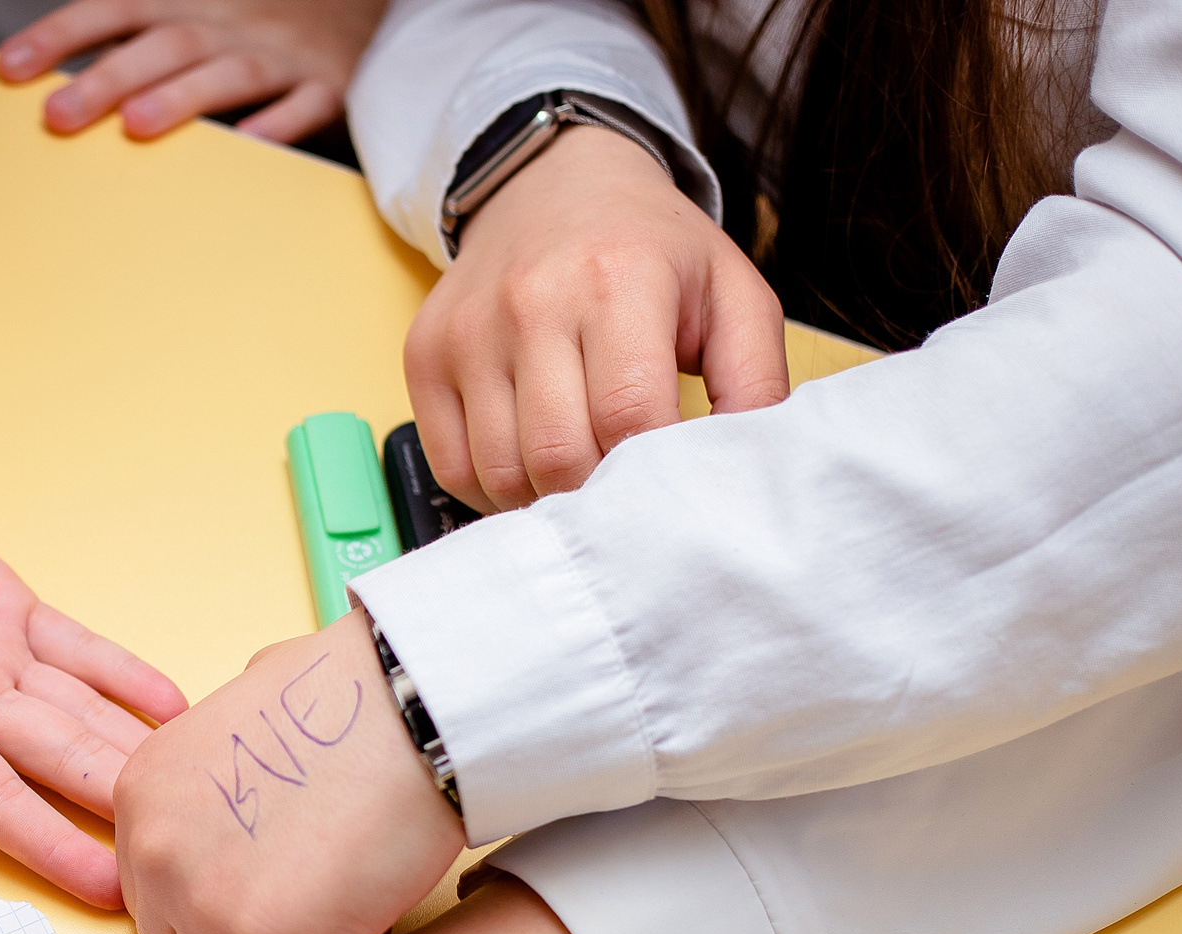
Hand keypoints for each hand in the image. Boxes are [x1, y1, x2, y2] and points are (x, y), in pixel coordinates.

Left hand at [0, 0, 381, 143]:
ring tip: (136, 126)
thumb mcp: (195, 6)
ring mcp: (281, 54)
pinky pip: (304, 106)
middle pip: (164, 43)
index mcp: (189, 1)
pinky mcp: (328, 86)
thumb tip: (43, 62)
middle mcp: (229, 22)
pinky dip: (279, 125)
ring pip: (227, 73)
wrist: (360, 7)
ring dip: (182, 97)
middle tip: (58, 115)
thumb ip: (131, 28)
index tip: (10, 68)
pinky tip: (249, 145)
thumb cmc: (255, 18)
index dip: (61, 34)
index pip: (115, 7)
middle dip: (109, 77)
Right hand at [0, 384, 187, 908]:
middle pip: (52, 764)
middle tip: (185, 859)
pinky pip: (79, 649)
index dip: (48, 842)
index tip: (105, 890)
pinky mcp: (3, 603)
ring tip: (198, 796)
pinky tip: (176, 710)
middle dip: (114, 815)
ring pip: (75, 714)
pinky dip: (126, 678)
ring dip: (132, 755)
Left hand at [113, 614, 461, 933]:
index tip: (261, 886)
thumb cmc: (349, 694)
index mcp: (140, 800)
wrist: (414, 705)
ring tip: (339, 907)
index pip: (150, 897)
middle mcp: (156, 856)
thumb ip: (213, 771)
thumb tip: (232, 789)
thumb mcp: (238, 714)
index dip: (211, 903)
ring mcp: (209, 908)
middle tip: (303, 912)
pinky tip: (371, 903)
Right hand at [406, 125, 788, 513]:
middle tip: (624, 491)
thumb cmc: (650, 252)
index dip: (652, 475)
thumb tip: (746, 472)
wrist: (554, 187)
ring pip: (501, 471)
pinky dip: (493, 489)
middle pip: (558, 457)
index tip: (671, 487)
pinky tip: (530, 464)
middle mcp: (531, 302)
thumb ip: (756, 381)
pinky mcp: (425, 356)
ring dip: (544, 498)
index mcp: (619, 281)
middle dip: (597, 496)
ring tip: (579, 476)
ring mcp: (468, 332)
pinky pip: (451, 465)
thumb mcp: (731, 293)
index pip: (629, 420)